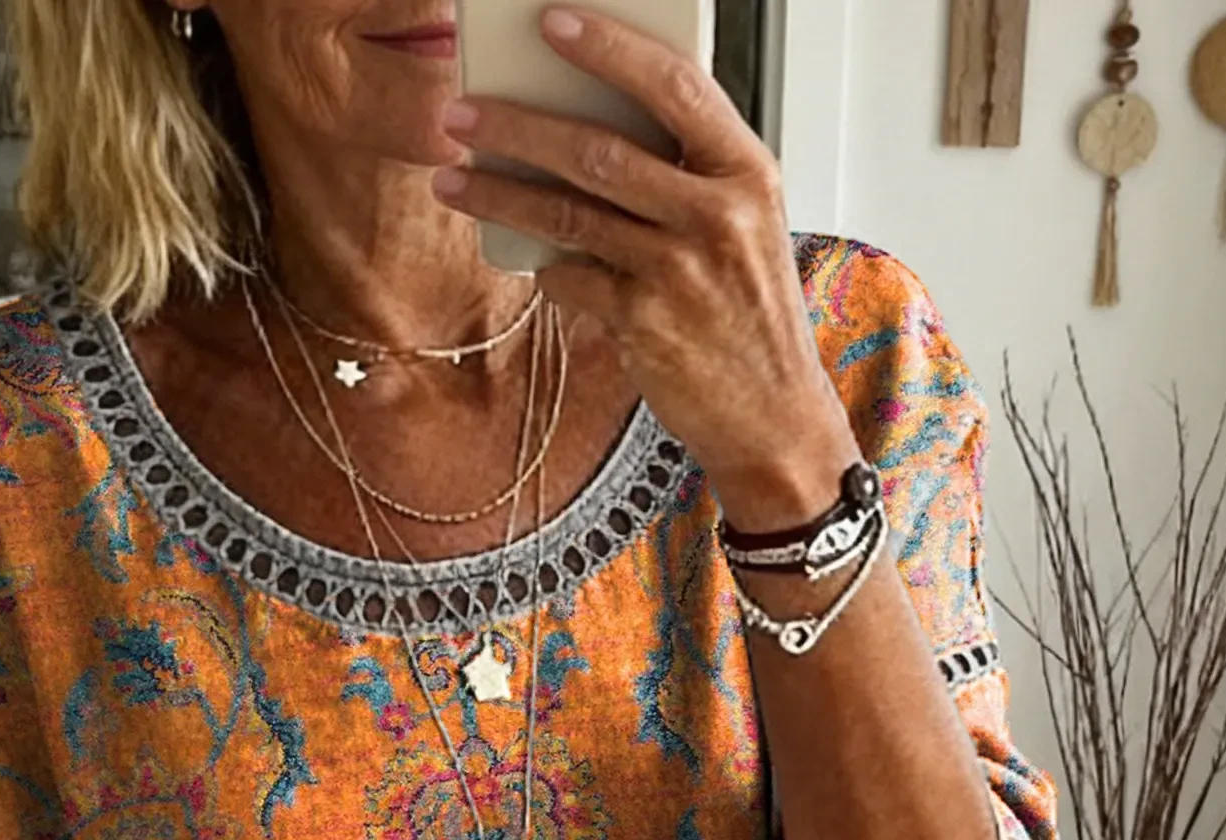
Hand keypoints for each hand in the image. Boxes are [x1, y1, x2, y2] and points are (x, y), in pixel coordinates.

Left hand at [432, 4, 858, 526]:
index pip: (674, 85)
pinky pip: (571, 278)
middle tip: (460, 111)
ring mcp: (680, 271)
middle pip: (600, 148)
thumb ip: (686, 173)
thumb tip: (588, 121)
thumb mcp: (743, 225)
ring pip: (569, 213)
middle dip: (518, 125)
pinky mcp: (645, 324)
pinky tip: (521, 255)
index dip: (608, 46)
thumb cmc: (749, 312)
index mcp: (747, 171)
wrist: (774, 415)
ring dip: (499, 192)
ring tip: (450, 177)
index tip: (550, 20)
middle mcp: (718, 214)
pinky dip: (542, 264)